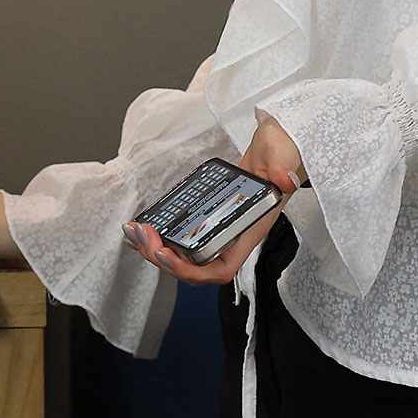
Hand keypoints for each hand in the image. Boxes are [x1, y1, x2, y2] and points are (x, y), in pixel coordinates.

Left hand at [124, 117, 306, 285]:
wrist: (277, 146)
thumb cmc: (282, 154)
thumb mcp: (284, 155)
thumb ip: (284, 167)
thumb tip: (283, 180)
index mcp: (249, 230)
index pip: (220, 269)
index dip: (192, 271)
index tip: (166, 255)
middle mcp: (233, 236)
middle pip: (194, 267)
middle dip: (163, 258)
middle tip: (141, 234)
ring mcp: (219, 228)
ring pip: (184, 255)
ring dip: (155, 250)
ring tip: (134, 232)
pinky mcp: (208, 216)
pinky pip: (181, 236)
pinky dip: (158, 236)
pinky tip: (141, 226)